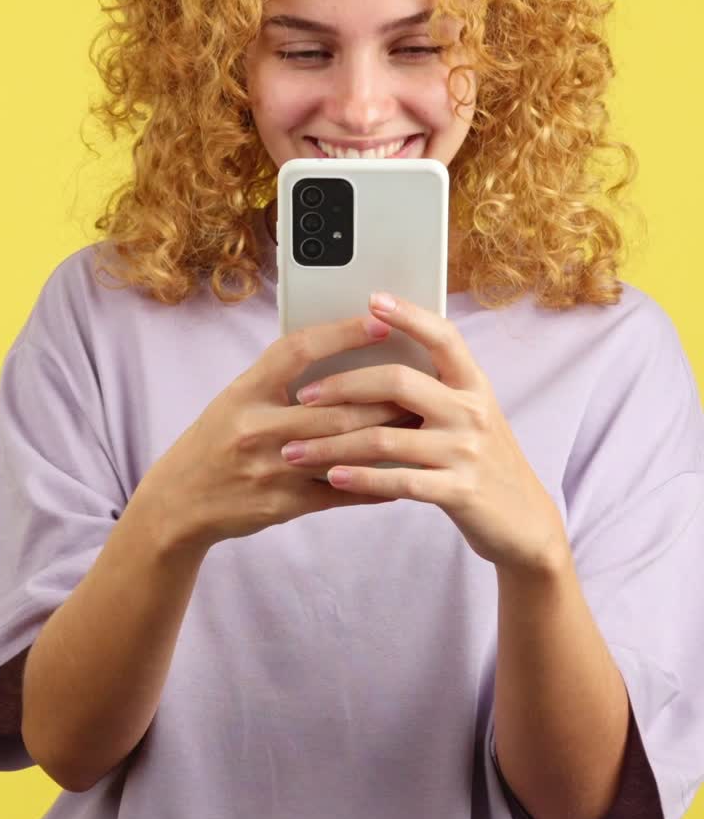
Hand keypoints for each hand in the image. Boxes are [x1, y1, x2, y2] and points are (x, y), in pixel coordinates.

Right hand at [139, 311, 407, 550]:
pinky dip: (374, 484)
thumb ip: (280, 379)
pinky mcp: (283, 504)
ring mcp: (270, 469)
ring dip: (386, 437)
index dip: (341, 333)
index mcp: (244, 391)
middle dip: (384, 397)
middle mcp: (255, 427)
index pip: (298, 350)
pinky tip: (403, 475)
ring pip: (342, 449)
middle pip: (334, 407)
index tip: (381, 321)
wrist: (178, 502)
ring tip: (421, 422)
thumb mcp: (237, 399)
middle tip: (422, 383)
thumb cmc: (216, 440)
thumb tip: (341, 352)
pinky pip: (340, 493)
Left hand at [280, 292, 568, 574]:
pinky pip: (399, 481)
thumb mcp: (469, 414)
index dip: (409, 315)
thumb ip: (435, 389)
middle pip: (398, 382)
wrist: (523, 519)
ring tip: (296, 450)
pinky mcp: (459, 491)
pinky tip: (333, 477)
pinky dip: (360, 478)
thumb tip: (375, 358)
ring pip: (386, 438)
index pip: (443, 336)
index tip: (373, 299)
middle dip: (343, 386)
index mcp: (473, 384)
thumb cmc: (483, 459)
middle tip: (304, 396)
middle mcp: (471, 410)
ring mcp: (466, 451)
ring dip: (333, 444)